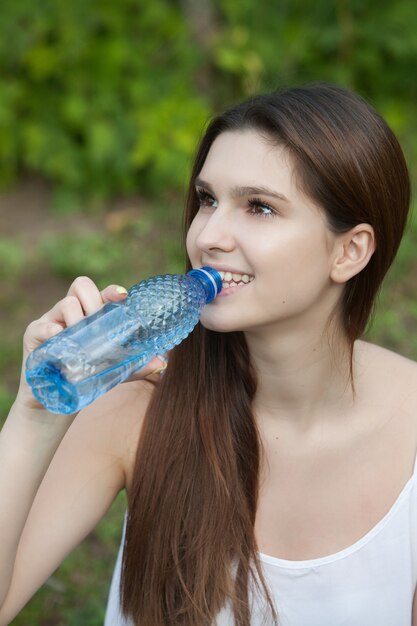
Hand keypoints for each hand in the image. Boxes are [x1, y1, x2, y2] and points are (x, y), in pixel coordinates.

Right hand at [17, 276, 166, 410]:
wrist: (57, 400)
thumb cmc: (87, 377)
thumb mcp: (115, 371)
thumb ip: (137, 365)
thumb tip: (162, 363)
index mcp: (91, 314)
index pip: (101, 293)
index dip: (111, 291)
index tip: (122, 296)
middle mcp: (72, 313)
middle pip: (81, 286)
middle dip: (93, 301)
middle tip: (99, 322)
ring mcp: (52, 321)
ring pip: (65, 303)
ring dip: (78, 318)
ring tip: (83, 340)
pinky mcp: (34, 336)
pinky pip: (42, 325)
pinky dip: (52, 329)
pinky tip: (59, 338)